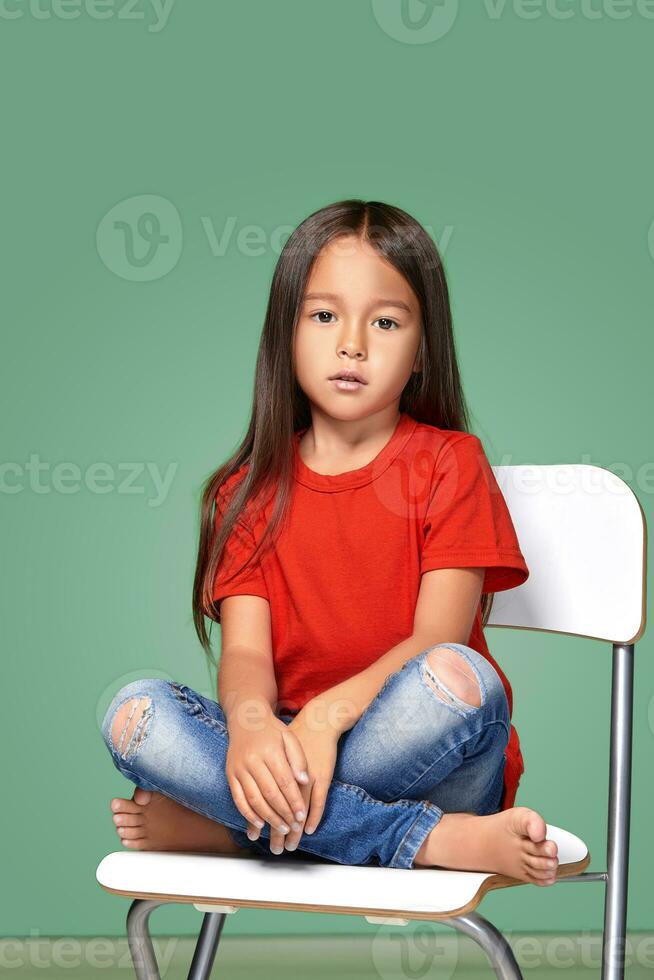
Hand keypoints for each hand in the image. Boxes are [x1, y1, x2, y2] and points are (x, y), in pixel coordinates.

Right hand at [225, 703, 309, 839]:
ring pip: (254, 799)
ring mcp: (239, 768)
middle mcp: (252, 760)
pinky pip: (238, 798)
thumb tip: (304, 781)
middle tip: (294, 827)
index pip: (284, 781)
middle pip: (270, 793)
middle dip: (283, 813)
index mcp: (270, 750)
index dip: (294, 801)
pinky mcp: (230, 774)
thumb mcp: (289, 737)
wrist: (246, 718)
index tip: (302, 816)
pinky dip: (248, 814)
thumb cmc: (272, 731)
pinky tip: (260, 824)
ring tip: (281, 829)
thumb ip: (298, 759)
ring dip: (268, 817)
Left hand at [266, 703, 339, 854]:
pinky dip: (313, 817)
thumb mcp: (275, 754)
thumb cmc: (293, 740)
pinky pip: (318, 802)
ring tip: (290, 846)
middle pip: (280, 810)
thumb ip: (264, 774)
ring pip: (298, 810)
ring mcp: (307, 777)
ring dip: (293, 831)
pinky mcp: (322, 776)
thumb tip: (251, 797)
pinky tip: (308, 830)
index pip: (264, 802)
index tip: (257, 838)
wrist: (317, 723)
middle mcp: (288, 777)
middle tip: (276, 850)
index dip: (261, 822)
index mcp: (272, 770)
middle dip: (277, 833)